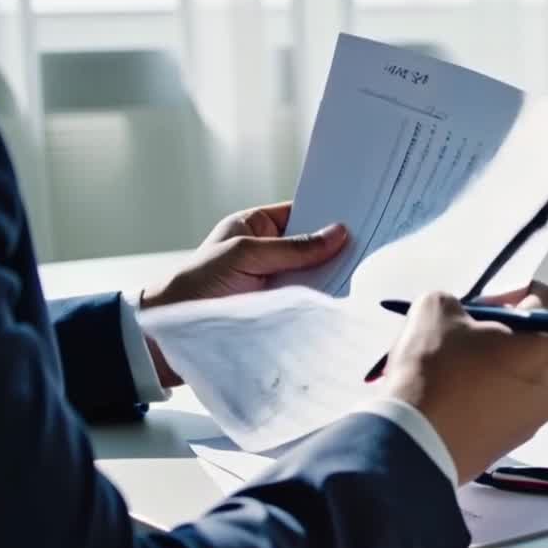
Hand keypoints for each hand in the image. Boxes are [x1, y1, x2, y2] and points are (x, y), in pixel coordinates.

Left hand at [141, 202, 347, 384]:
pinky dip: (327, 297)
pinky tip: (349, 293)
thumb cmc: (197, 286)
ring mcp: (278, 281)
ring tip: (367, 265)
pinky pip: (311, 298)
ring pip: (317, 272)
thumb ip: (293, 247)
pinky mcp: (283, 308)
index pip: (302, 212)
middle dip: (337, 244)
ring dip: (336, 272)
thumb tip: (337, 233)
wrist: (175, 335)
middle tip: (371, 240)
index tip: (360, 212)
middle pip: (314, 244)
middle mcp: (270, 252)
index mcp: (256, 227)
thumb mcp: (246, 255)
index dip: (327, 212)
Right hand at [384, 292, 547, 483]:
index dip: (512, 294)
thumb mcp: (436, 309)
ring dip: (489, 370)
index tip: (481, 306)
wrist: (412, 443)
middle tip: (461, 338)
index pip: (547, 304)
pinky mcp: (508, 448)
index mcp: (546, 351)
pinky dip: (481, 400)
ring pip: (513, 380)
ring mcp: (532, 423)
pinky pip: (499, 410)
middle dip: (499, 337)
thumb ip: (460, 303)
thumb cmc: (435, 370)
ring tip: (450, 373)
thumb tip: (464, 321)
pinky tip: (449, 400)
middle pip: (530, 347)